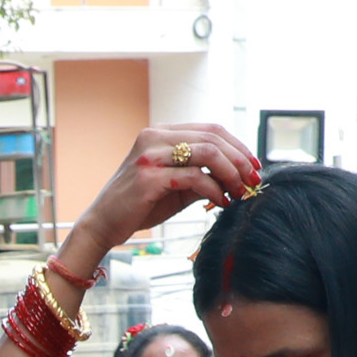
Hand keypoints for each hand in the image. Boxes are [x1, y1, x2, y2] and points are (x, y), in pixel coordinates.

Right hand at [70, 125, 260, 252]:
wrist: (102, 226)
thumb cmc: (138, 206)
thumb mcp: (176, 187)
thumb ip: (203, 176)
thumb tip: (238, 176)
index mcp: (160, 133)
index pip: (211, 130)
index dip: (238, 146)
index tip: (254, 166)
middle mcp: (154, 137)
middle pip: (213, 138)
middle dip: (240, 160)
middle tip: (253, 180)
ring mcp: (150, 155)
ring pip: (208, 153)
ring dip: (231, 173)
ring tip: (239, 191)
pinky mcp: (149, 177)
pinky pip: (194, 177)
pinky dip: (213, 190)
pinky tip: (220, 202)